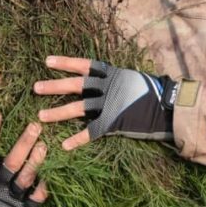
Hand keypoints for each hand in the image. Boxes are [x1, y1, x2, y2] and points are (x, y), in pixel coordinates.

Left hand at [34, 56, 177, 149]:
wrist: (169, 108)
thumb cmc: (153, 92)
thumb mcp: (132, 79)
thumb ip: (116, 80)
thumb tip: (102, 80)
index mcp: (112, 73)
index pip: (85, 65)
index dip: (66, 62)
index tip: (47, 61)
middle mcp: (108, 87)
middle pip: (76, 85)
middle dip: (54, 86)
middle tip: (36, 88)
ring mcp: (109, 104)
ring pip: (78, 108)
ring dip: (58, 113)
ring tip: (40, 116)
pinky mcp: (113, 122)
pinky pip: (92, 131)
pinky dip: (78, 138)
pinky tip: (65, 145)